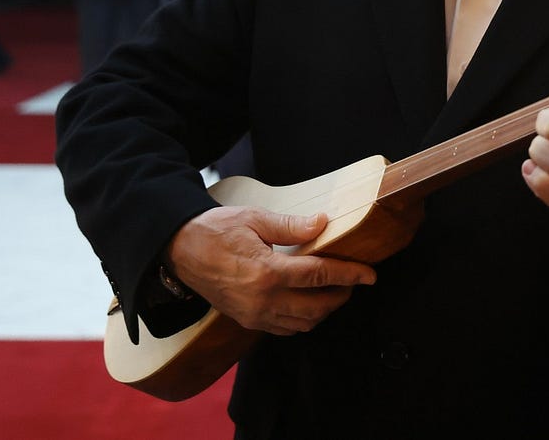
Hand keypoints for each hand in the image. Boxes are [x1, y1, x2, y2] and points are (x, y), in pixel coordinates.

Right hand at [164, 208, 376, 334]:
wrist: (178, 250)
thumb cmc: (214, 230)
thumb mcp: (254, 218)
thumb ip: (291, 226)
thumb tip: (322, 224)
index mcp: (267, 273)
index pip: (320, 277)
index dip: (350, 275)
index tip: (370, 274)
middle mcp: (262, 301)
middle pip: (317, 307)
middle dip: (342, 295)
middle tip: (354, 280)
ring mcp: (254, 315)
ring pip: (303, 324)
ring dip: (324, 310)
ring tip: (335, 291)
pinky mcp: (246, 320)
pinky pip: (284, 329)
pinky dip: (303, 320)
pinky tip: (309, 303)